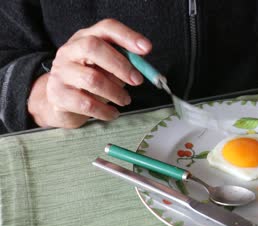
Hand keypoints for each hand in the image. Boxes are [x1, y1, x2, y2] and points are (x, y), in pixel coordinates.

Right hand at [28, 18, 151, 127]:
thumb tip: (143, 67)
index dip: (128, 36)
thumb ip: (123, 63)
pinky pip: (86, 104)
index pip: (106, 28)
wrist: (60, 103)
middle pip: (93, 47)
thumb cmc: (89, 81)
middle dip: (121, 65)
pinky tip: (113, 113)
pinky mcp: (58, 95)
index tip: (147, 48)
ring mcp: (61, 72)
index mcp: (85, 38)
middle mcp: (69, 51)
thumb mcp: (106, 68)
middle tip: (137, 81)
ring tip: (125, 100)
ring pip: (92, 79)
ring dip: (116, 92)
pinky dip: (105, 110)